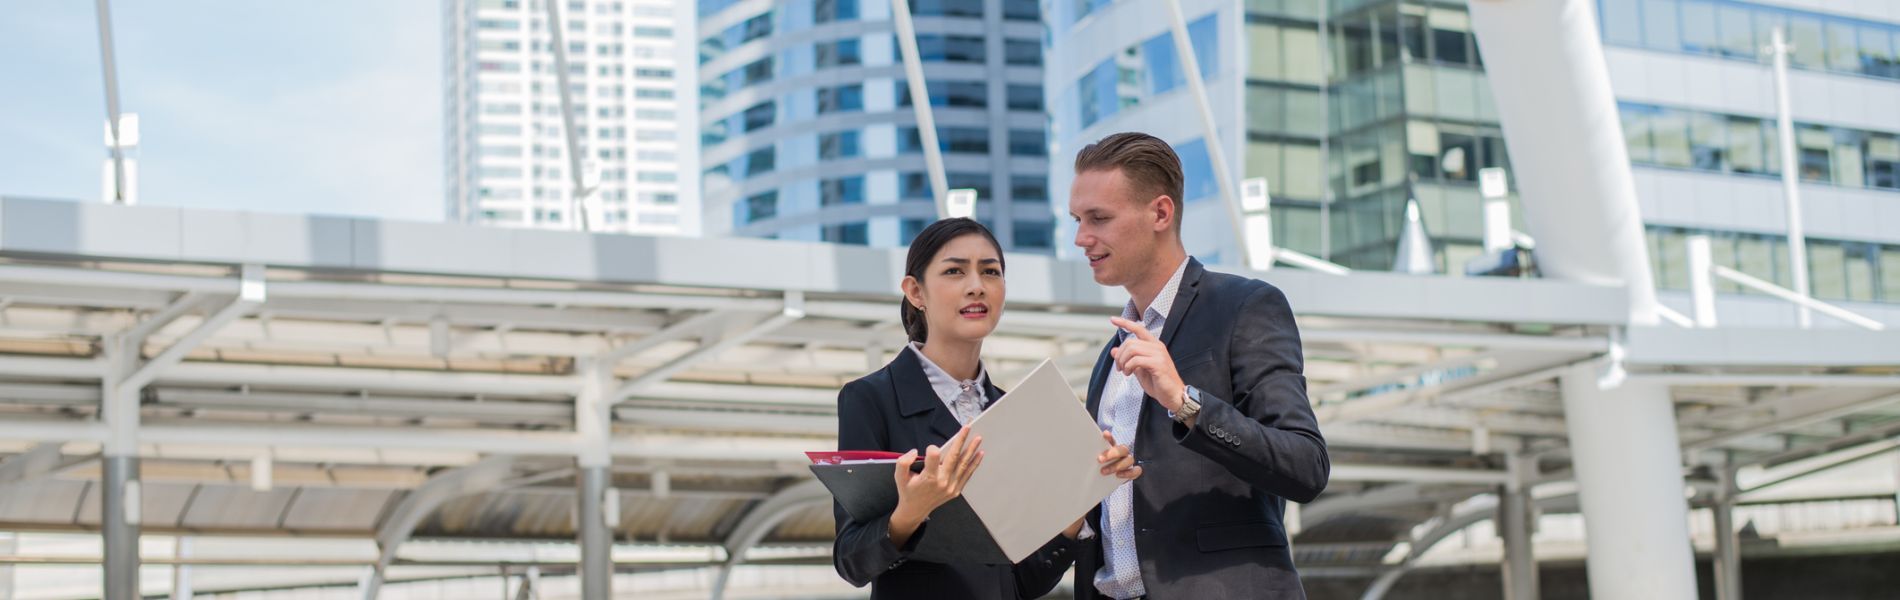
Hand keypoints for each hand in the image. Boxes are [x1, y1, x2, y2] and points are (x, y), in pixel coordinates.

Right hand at [889, 425, 983, 545]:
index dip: (932, 449)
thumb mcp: (899, 477)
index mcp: (928, 478)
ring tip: (978, 438)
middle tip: (968, 428)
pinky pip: (967, 475)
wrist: (915, 510)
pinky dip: (974, 464)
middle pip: (953, 457)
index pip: (934, 456)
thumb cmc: (908, 490)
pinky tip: (979, 454)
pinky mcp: (956, 490)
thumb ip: (903, 462)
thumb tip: (914, 451)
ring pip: (963, 465)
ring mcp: (951, 487)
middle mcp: (942, 482)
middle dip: (961, 441)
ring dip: (971, 450)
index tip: (930, 449)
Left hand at [1097, 430, 1140, 479]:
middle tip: (1099, 459)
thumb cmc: (1100, 468)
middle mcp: (1122, 453)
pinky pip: (1136, 471)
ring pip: (1129, 460)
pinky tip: (1118, 475)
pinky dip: (1128, 473)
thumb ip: (1093, 454)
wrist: (1103, 481)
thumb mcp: (1095, 460)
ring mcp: (1128, 462)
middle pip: (1123, 449)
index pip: (1112, 440)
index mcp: (1113, 448)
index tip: (1105, 435)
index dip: (1110, 437)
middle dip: (1111, 454)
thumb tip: (1085, 450)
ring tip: (1104, 471)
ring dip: (1117, 466)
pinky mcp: (1132, 472)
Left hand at [1108, 316, 1185, 411]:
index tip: (1112, 319)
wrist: (1173, 395)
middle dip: (1120, 355)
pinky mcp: (1158, 364)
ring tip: (1125, 372)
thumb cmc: (1158, 383)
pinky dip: (1128, 367)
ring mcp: (1159, 354)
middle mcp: (1157, 346)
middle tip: (1119, 368)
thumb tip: (1113, 350)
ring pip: (1132, 349)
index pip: (1138, 329)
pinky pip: (1136, 360)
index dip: (1125, 323)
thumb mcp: (1139, 369)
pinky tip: (1129, 374)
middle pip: (1130, 342)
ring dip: (1123, 362)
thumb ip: (1128, 359)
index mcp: (1154, 345)